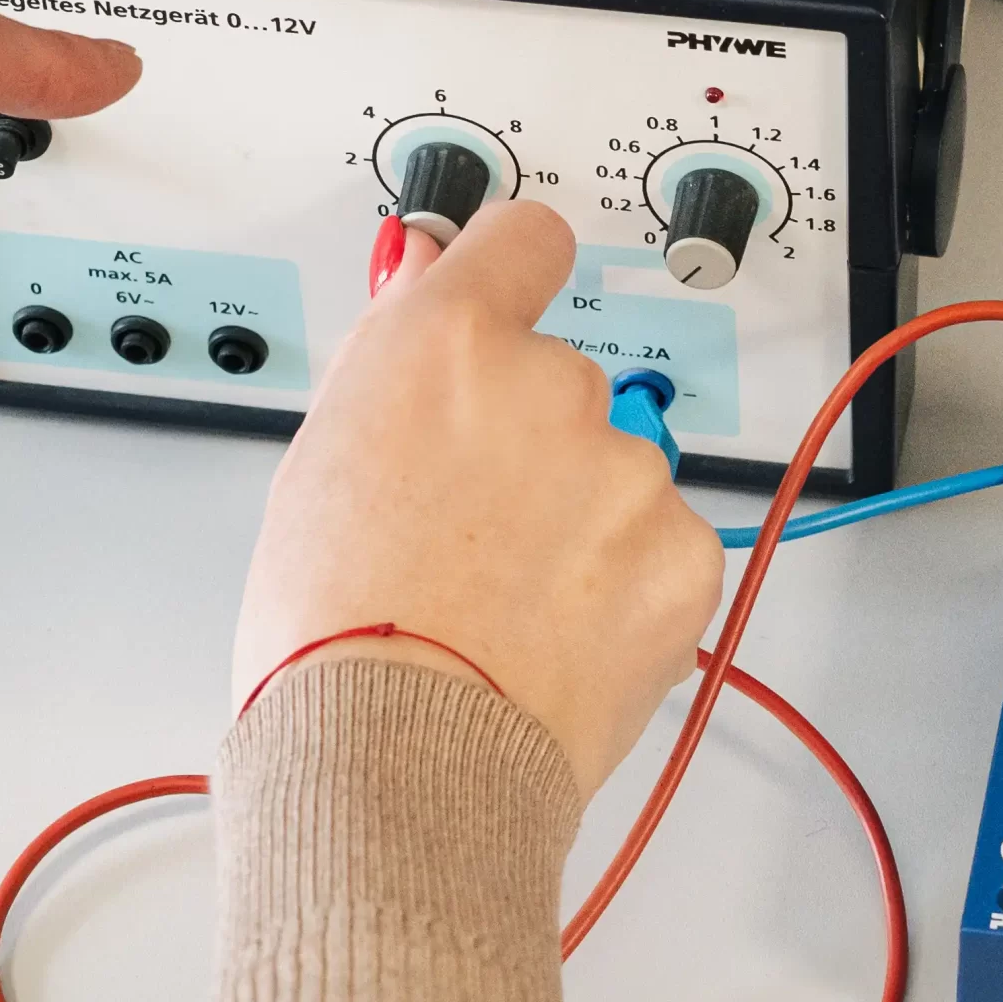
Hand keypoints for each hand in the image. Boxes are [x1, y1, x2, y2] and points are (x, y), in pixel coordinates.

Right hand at [232, 200, 721, 792]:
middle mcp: (552, 387)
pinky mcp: (684, 557)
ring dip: (580, 524)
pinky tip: (554, 638)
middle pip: (562, 386)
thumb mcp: (318, 462)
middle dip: (530, 445)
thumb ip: (391, 351)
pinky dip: (625, 591)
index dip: (514, 272)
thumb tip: (423, 268)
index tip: (512, 298)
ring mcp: (628, 473)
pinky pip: (662, 552)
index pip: (524, 240)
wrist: (399, 761)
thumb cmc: (329, 632)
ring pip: (616, 476)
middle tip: (466, 532)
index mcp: (448, 344)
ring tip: (500, 606)